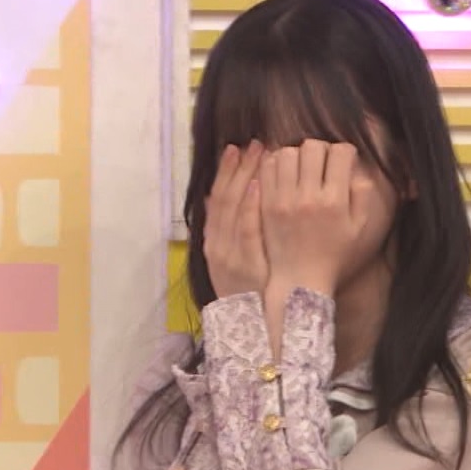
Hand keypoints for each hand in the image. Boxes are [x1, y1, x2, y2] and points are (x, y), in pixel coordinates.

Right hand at [203, 141, 267, 298]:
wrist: (248, 325)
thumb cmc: (249, 290)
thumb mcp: (233, 259)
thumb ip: (231, 231)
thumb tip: (227, 199)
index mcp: (213, 240)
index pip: (216, 199)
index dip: (225, 172)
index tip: (236, 148)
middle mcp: (216, 243)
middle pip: (223, 198)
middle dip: (237, 168)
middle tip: (252, 143)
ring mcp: (228, 253)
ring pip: (232, 208)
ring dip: (243, 178)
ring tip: (257, 154)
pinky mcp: (244, 263)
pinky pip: (245, 230)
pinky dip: (248, 207)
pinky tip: (257, 186)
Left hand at [260, 140, 365, 295]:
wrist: (299, 279)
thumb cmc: (333, 256)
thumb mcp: (358, 229)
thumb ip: (362, 197)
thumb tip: (358, 172)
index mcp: (335, 201)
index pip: (341, 153)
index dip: (345, 151)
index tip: (343, 159)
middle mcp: (310, 196)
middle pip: (313, 147)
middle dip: (320, 148)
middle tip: (321, 160)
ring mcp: (285, 199)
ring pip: (288, 153)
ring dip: (296, 153)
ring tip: (300, 165)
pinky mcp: (267, 204)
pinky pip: (267, 168)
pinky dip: (275, 163)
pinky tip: (283, 172)